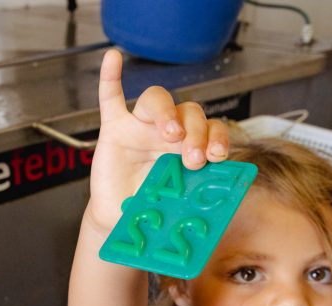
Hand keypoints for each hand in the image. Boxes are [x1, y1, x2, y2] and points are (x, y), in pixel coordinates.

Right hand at [87, 48, 229, 230]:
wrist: (122, 220)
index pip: (212, 128)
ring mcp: (141, 127)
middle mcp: (169, 132)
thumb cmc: (153, 210)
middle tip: (193, 159)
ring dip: (166, 112)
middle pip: (189, 111)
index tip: (217, 157)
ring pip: (156, 99)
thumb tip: (221, 201)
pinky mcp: (114, 130)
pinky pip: (110, 98)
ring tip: (170, 133)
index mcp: (191, 146)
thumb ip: (197, 194)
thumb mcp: (180, 203)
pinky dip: (111, 77)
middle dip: (196, 132)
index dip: (218, 138)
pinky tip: (113, 58)